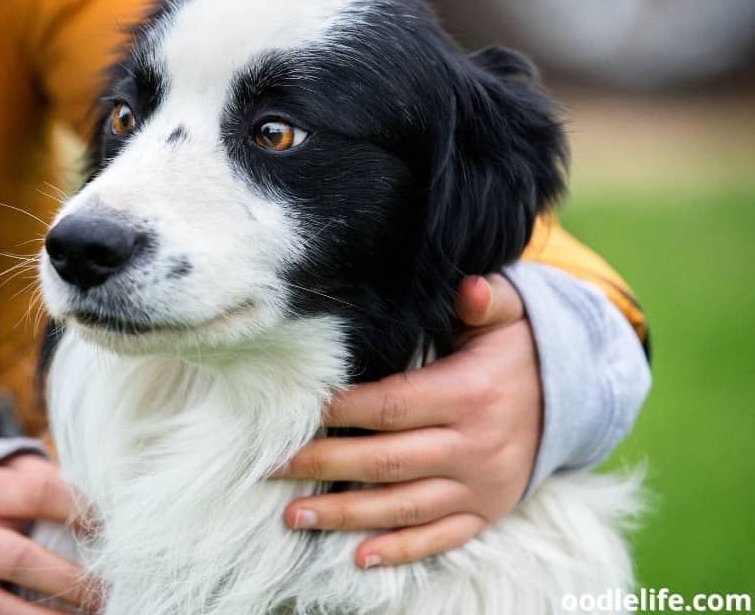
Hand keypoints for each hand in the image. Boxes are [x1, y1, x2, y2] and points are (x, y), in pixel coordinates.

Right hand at [0, 454, 96, 613]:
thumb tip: (111, 506)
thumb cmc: (0, 495)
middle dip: (71, 579)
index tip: (107, 529)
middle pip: (21, 559)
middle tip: (108, 589)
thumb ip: (55, 483)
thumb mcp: (19, 475)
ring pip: (4, 606)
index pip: (40, 493)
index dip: (79, 511)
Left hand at [275, 274, 541, 567]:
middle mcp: (475, 447)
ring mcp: (481, 486)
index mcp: (471, 395)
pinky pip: (440, 538)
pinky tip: (358, 558)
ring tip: (294, 515)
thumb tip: (469, 286)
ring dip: (346, 515)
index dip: (342, 411)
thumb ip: (487, 299)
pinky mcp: (487, 512)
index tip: (300, 412)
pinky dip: (400, 551)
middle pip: (386, 461)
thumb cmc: (518, 351)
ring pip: (404, 507)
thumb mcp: (509, 315)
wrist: (572, 400)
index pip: (392, 406)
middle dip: (324, 465)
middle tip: (274, 466)